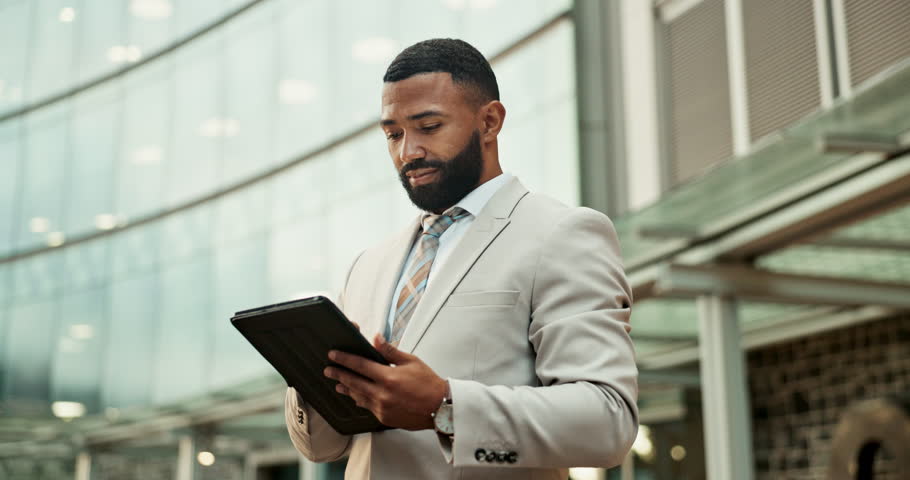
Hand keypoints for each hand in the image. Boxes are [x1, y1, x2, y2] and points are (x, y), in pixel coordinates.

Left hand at [324, 334, 447, 430]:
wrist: (440, 408)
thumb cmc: (428, 383)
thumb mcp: (411, 361)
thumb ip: (390, 351)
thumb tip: (376, 339)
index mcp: (388, 377)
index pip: (360, 365)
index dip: (344, 359)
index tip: (333, 355)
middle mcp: (382, 394)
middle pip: (353, 382)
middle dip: (339, 374)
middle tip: (328, 370)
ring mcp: (382, 407)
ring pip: (358, 397)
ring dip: (346, 389)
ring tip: (338, 384)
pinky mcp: (384, 418)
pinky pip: (367, 407)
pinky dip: (360, 400)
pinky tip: (356, 397)